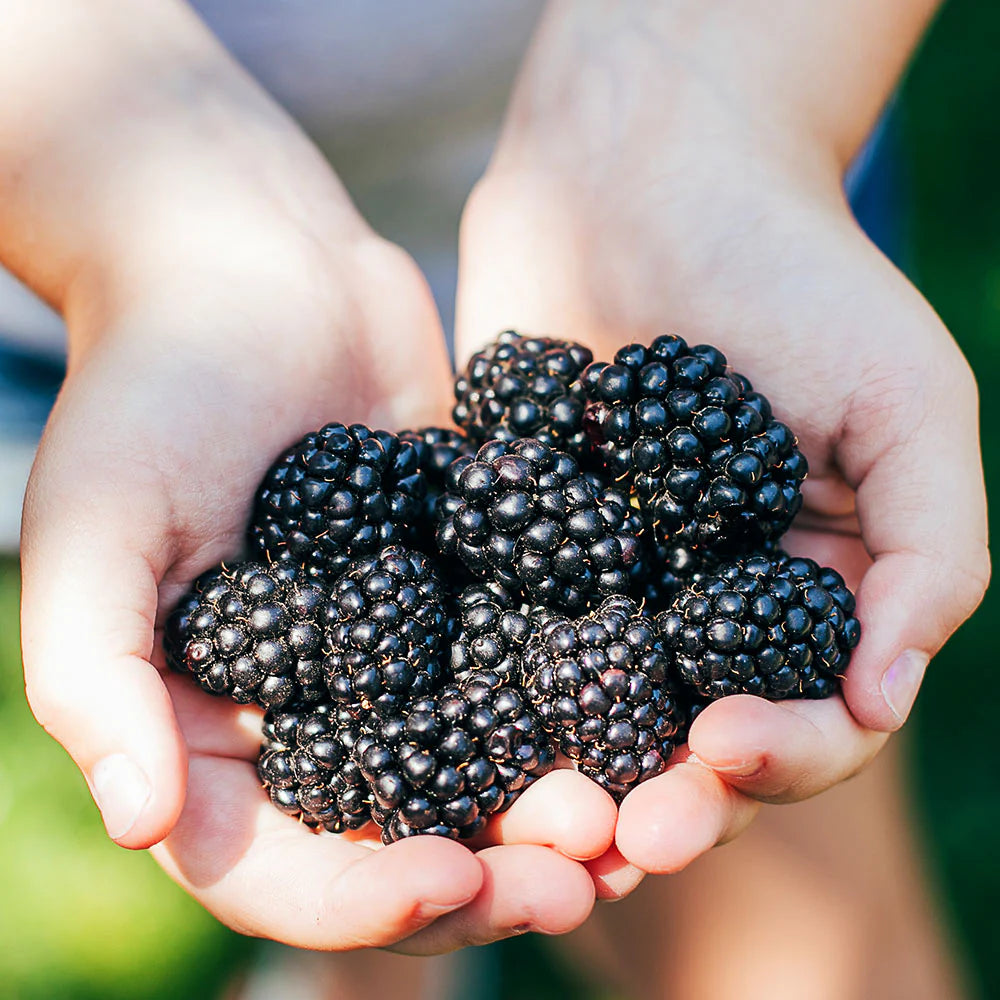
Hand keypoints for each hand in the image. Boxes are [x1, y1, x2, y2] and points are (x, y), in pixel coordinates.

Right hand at [10, 0, 618, 939]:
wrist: (259, 267)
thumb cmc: (153, 388)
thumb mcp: (92, 527)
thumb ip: (95, 676)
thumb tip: (141, 824)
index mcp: (213, 727)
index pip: (279, 866)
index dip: (362, 902)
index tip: (453, 888)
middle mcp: (315, 709)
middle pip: (406, 836)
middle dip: (496, 870)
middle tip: (589, 867)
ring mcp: (404, 652)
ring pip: (489, 768)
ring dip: (564, 803)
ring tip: (646, 814)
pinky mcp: (474, 585)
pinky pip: (534, 662)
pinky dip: (593, 700)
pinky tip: (664, 714)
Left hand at [456, 1, 988, 877]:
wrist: (651, 174)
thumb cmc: (800, 274)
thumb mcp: (908, 403)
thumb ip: (926, 550)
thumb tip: (883, 693)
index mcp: (795, 593)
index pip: (799, 716)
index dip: (776, 759)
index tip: (725, 755)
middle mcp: (693, 605)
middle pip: (681, 741)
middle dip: (660, 799)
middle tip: (619, 837)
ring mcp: (591, 581)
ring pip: (576, 716)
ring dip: (559, 781)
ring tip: (533, 823)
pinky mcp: (500, 541)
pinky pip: (483, 630)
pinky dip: (469, 690)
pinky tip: (439, 736)